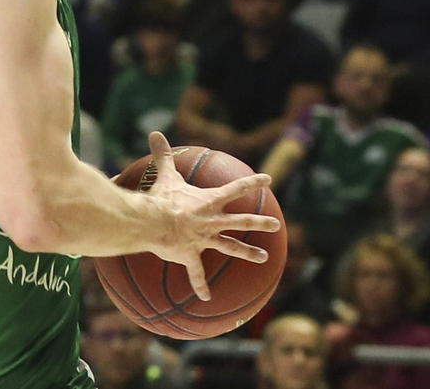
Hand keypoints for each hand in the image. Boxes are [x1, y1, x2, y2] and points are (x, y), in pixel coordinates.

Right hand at [142, 132, 279, 300]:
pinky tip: (206, 297)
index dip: (253, 183)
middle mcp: (212, 220)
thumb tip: (154, 132)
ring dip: (248, 253)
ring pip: (231, 247)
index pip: (236, 188)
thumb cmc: (160, 198)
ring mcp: (204, 240)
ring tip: (264, 258)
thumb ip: (162, 154)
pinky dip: (200, 285)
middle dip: (261, 222)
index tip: (268, 180)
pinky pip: (197, 273)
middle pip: (242, 221)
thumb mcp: (164, 174)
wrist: (152, 222)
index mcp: (208, 201)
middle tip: (276, 224)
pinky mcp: (191, 256)